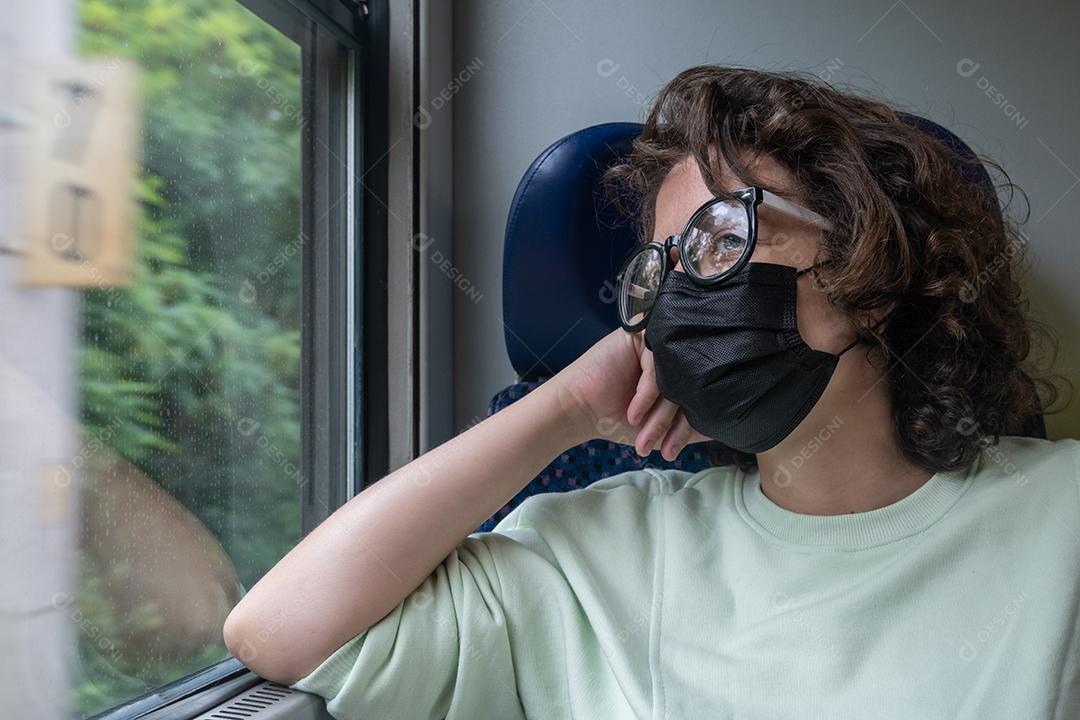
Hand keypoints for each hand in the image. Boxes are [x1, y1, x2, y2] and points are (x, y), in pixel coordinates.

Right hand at [550, 327, 710, 460]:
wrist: (580, 412)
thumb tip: (728, 429)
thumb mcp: (662, 429)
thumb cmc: (617, 419)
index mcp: (681, 372)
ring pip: (675, 377)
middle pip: (690, 386)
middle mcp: (672, 355)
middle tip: (663, 448)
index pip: (699, 394)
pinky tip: (634, 412)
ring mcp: (657, 344)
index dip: (690, 426)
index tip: (672, 450)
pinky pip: (656, 364)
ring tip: (644, 436)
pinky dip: (647, 394)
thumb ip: (692, 427)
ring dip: (660, 413)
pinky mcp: (639, 335)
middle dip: (674, 424)